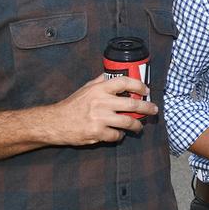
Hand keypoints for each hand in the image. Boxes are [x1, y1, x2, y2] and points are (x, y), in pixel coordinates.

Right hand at [36, 75, 152, 145]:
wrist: (55, 123)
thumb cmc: (72, 105)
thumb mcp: (86, 88)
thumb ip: (101, 81)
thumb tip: (114, 73)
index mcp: (99, 89)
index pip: (124, 82)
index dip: (139, 85)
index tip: (146, 90)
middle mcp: (101, 102)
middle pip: (132, 104)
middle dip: (147, 108)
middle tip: (154, 110)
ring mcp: (99, 118)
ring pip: (128, 122)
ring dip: (137, 125)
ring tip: (139, 126)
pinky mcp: (97, 133)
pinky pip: (116, 135)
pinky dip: (119, 136)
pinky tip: (118, 134)